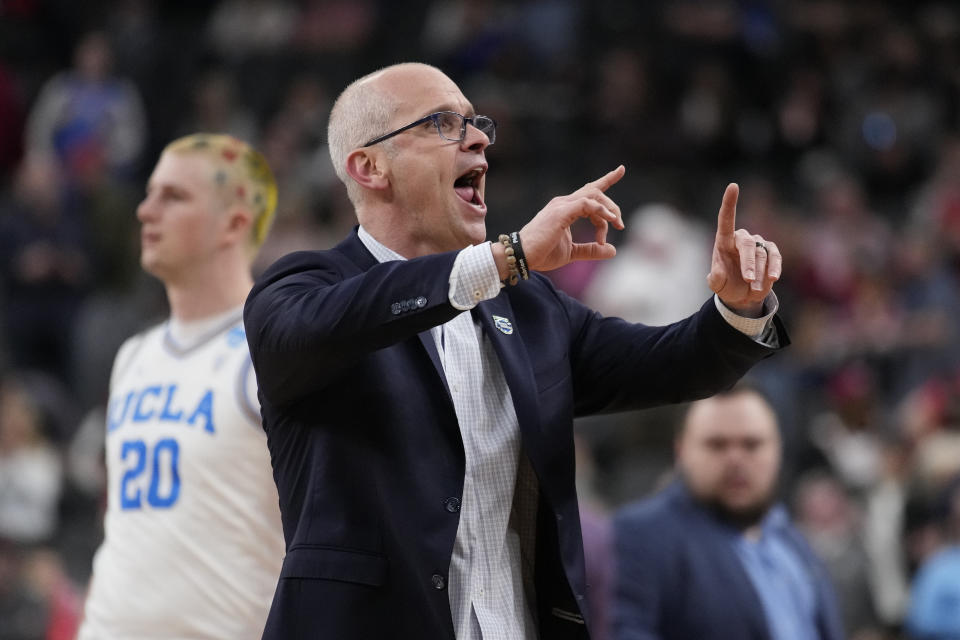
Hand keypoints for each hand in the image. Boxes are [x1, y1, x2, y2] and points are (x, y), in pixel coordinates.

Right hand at [518, 166, 624, 271]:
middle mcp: (564, 203)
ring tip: (616, 226)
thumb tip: (612, 250)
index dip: (607, 179)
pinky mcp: (561, 212)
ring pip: (594, 196)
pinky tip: (609, 220)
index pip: (589, 190)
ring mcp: (561, 205)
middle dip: (612, 206)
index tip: (621, 170)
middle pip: (595, 192)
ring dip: (609, 210)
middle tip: (620, 225)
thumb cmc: (542, 253)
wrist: (522, 256)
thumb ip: (591, 250)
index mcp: (565, 208)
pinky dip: (600, 211)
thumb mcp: (572, 253)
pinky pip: (587, 204)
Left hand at [706, 183, 780, 316]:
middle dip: (748, 264)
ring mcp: (757, 243)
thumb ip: (715, 278)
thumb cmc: (726, 284)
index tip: (733, 186)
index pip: (726, 218)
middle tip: (748, 281)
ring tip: (753, 289)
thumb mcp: (717, 284)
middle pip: (747, 245)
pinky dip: (774, 268)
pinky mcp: (770, 251)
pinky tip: (772, 278)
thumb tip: (717, 272)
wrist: (741, 295)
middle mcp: (741, 238)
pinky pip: (774, 257)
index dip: (729, 202)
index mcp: (724, 241)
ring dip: (759, 274)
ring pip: (761, 255)